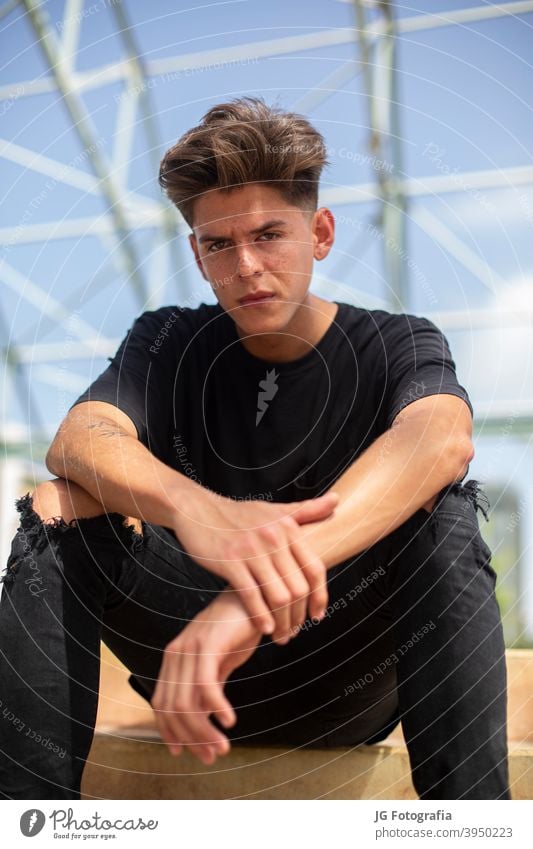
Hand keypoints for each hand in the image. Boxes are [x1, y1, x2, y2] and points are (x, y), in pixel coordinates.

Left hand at [151, 590, 261, 763]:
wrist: (256, 597)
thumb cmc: (238, 629)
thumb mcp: (220, 663)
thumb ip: (207, 688)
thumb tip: (203, 721)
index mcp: (174, 658)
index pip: (162, 703)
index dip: (171, 732)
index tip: (185, 753)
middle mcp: (176, 653)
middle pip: (172, 708)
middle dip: (191, 738)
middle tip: (212, 757)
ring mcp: (191, 648)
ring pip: (187, 702)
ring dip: (204, 731)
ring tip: (223, 747)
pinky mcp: (208, 645)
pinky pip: (206, 685)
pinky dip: (216, 708)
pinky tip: (229, 721)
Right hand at [171, 488, 337, 642]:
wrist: (198, 509)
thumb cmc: (238, 513)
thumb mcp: (275, 509)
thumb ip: (307, 509)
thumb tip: (338, 499)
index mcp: (288, 528)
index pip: (315, 569)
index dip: (320, 597)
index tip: (318, 616)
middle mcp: (273, 539)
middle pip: (298, 588)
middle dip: (299, 616)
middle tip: (295, 632)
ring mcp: (251, 551)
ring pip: (278, 596)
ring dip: (282, 622)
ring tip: (281, 636)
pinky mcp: (230, 562)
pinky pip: (251, 596)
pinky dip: (261, 617)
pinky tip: (264, 629)